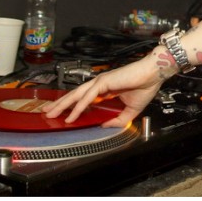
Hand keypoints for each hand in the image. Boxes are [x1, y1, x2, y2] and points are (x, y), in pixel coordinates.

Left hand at [42, 50, 173, 126]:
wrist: (153, 75)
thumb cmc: (145, 87)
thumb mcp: (130, 110)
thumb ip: (118, 119)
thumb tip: (104, 125)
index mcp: (106, 90)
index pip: (84, 98)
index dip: (73, 106)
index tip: (63, 114)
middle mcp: (100, 85)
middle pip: (75, 95)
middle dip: (61, 104)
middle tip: (48, 112)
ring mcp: (100, 82)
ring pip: (77, 94)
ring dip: (63, 104)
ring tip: (51, 112)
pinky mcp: (103, 82)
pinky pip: (88, 97)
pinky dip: (79, 106)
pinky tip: (71, 115)